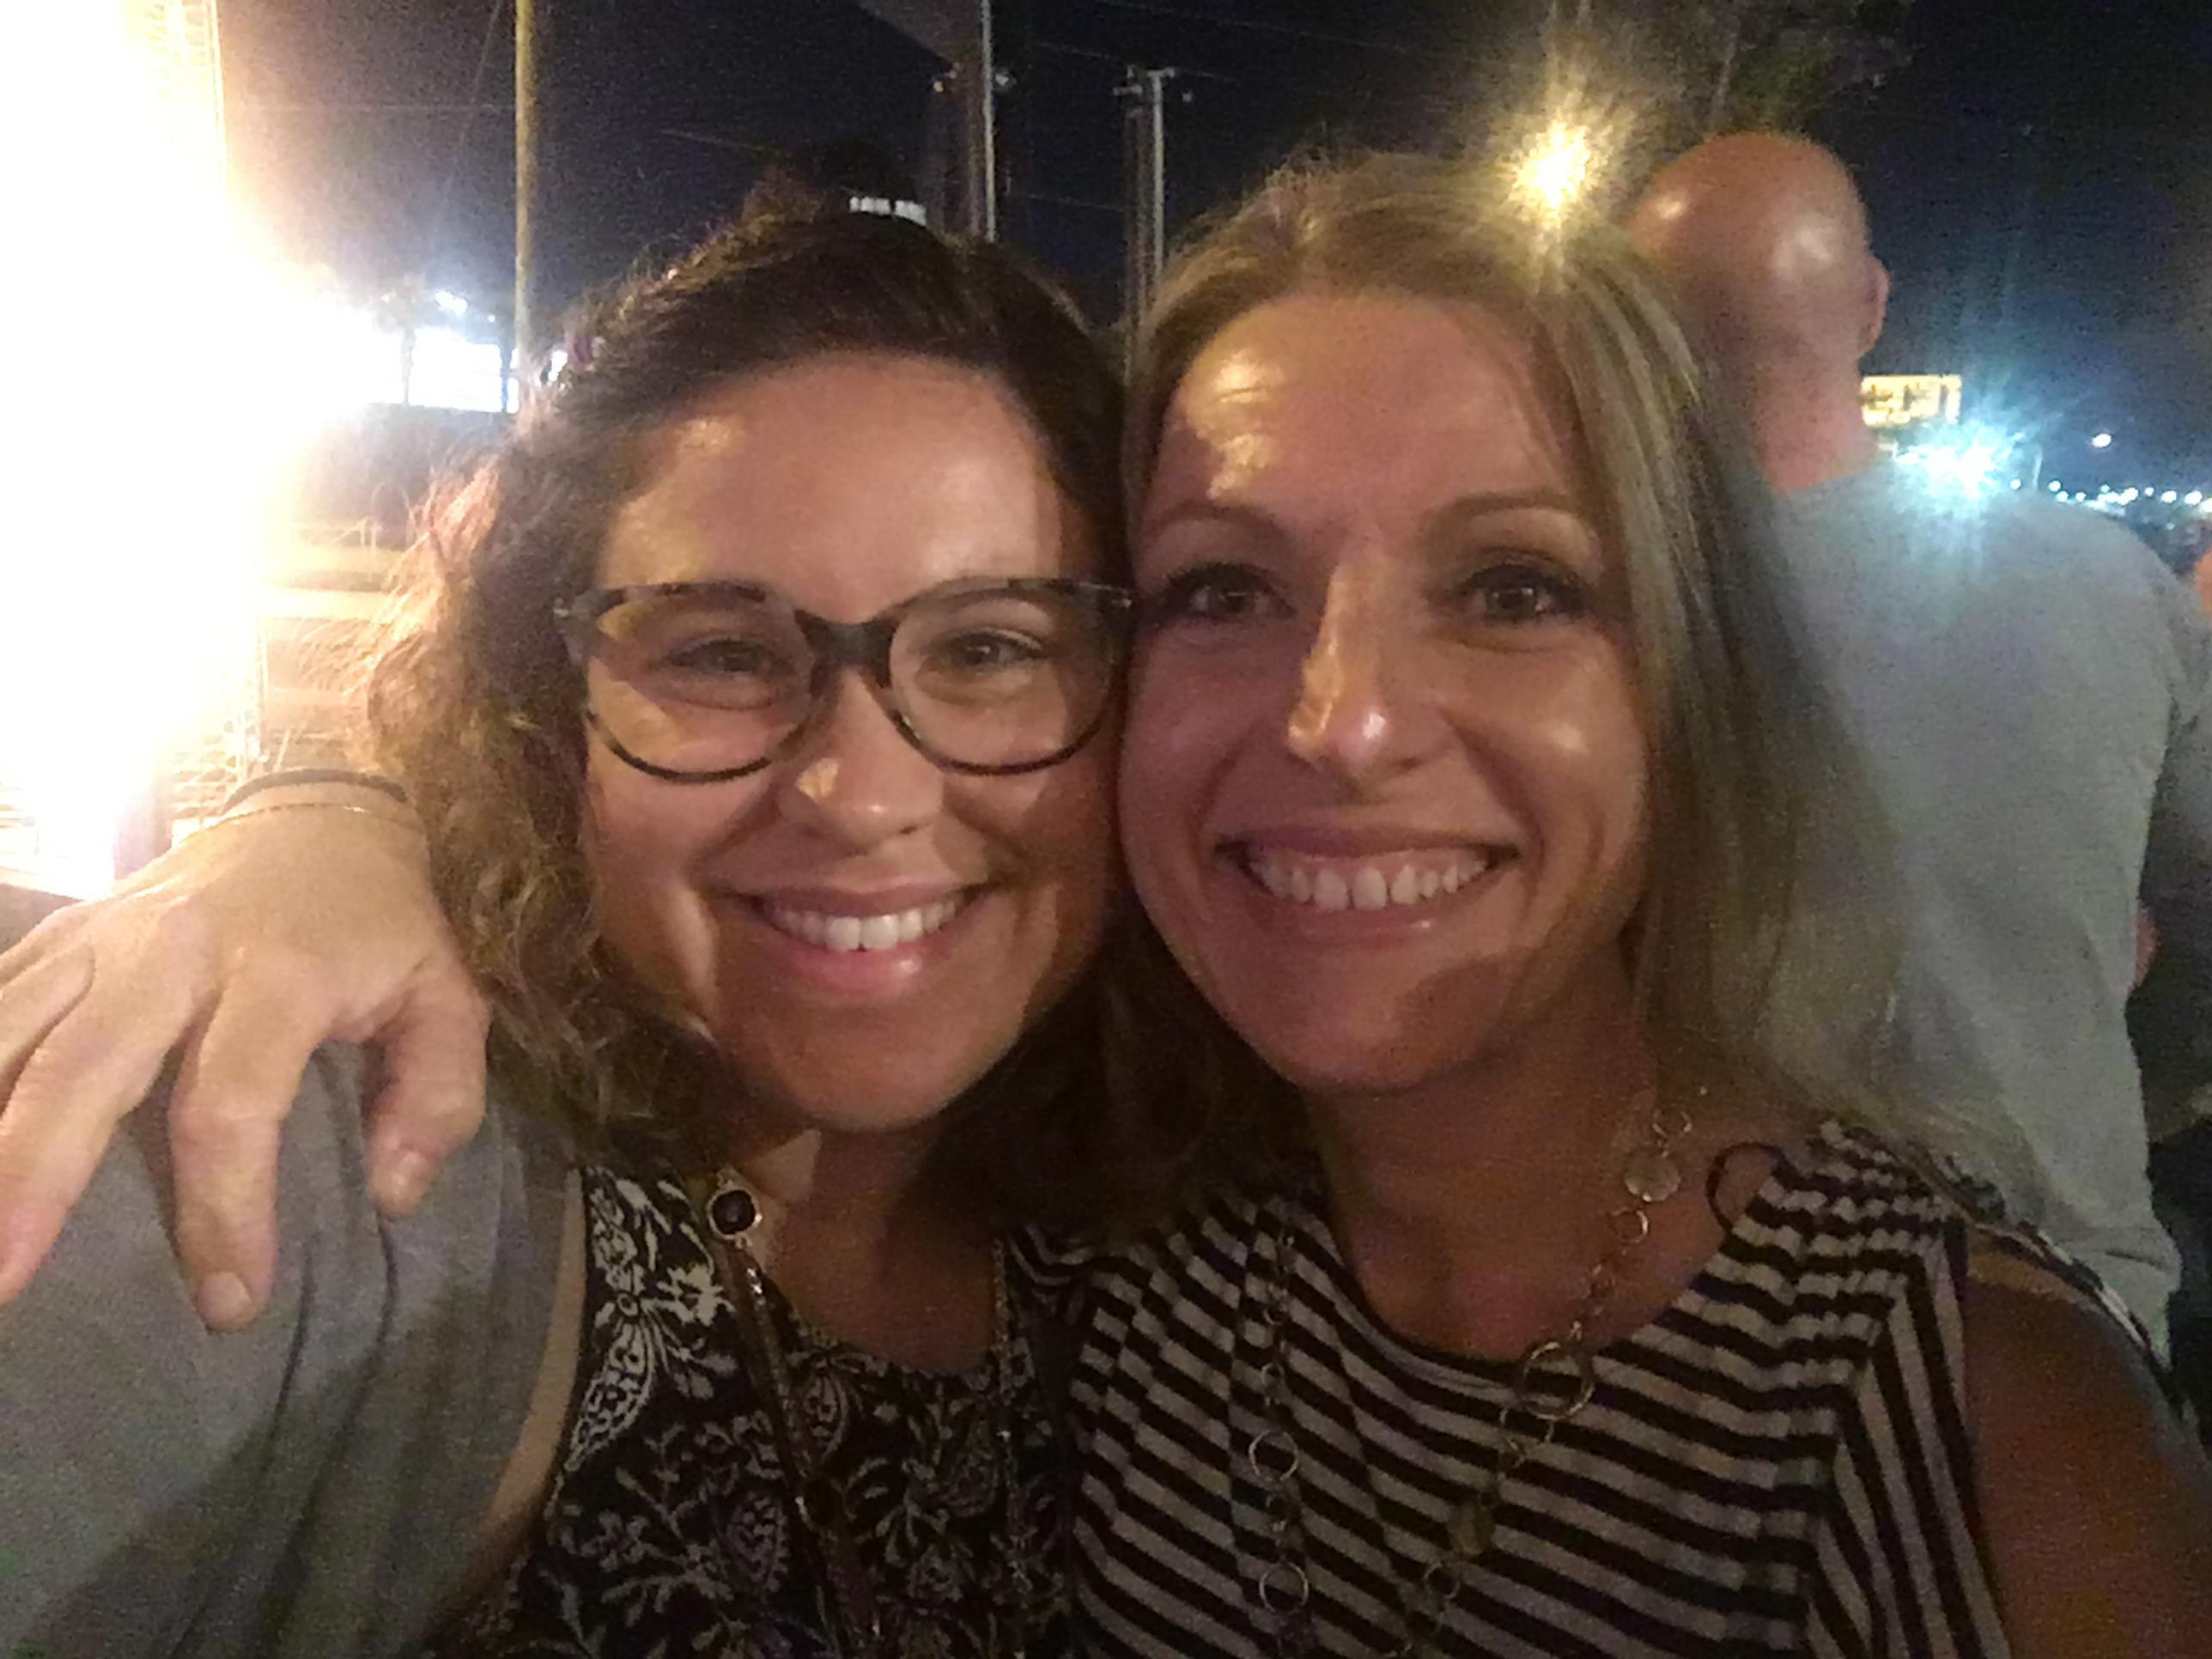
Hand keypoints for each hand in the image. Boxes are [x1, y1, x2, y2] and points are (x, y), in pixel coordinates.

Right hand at [0, 789, 488, 1325]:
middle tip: (3, 1283)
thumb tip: (391, 1192)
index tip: (231, 1299)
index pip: (230, 1106)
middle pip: (84, 1072)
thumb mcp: (448, 996)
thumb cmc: (381, 927)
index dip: (224, 1208)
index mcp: (277, 973)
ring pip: (10, 1032)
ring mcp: (103, 937)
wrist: (319, 817)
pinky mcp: (63, 934)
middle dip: (32, 1179)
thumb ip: (439, 1095)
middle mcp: (173, 951)